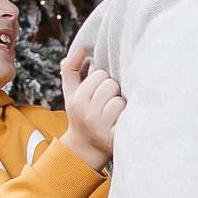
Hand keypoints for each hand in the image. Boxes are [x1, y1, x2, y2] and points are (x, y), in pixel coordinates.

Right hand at [58, 42, 122, 171]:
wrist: (84, 148)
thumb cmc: (80, 114)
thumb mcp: (70, 93)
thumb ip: (70, 69)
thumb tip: (80, 48)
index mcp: (78, 100)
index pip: (101, 75)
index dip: (103, 81)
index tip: (99, 91)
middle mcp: (88, 114)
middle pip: (111, 86)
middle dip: (112, 91)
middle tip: (107, 102)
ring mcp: (101, 128)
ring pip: (120, 102)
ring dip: (120, 106)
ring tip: (114, 113)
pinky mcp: (114, 139)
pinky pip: (127, 119)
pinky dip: (127, 119)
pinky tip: (122, 122)